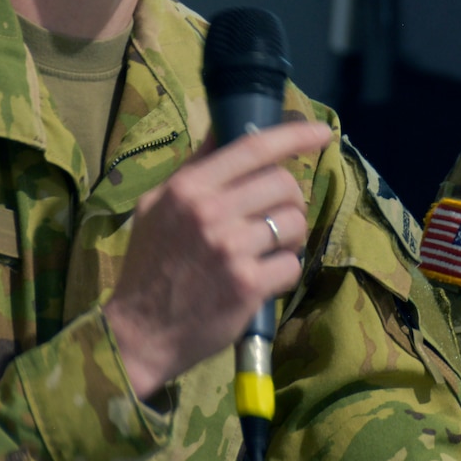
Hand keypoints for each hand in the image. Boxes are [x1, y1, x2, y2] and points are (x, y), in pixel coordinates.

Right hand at [102, 118, 332, 397]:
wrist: (139, 333)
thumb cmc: (149, 265)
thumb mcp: (156, 205)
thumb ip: (193, 168)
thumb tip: (224, 128)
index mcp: (188, 188)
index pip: (253, 148)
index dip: (293, 136)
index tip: (321, 133)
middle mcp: (210, 212)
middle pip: (282, 184)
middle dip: (290, 198)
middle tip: (278, 215)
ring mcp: (231, 249)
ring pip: (294, 223)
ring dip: (291, 236)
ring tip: (271, 248)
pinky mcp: (248, 285)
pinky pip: (292, 264)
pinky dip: (285, 270)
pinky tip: (265, 277)